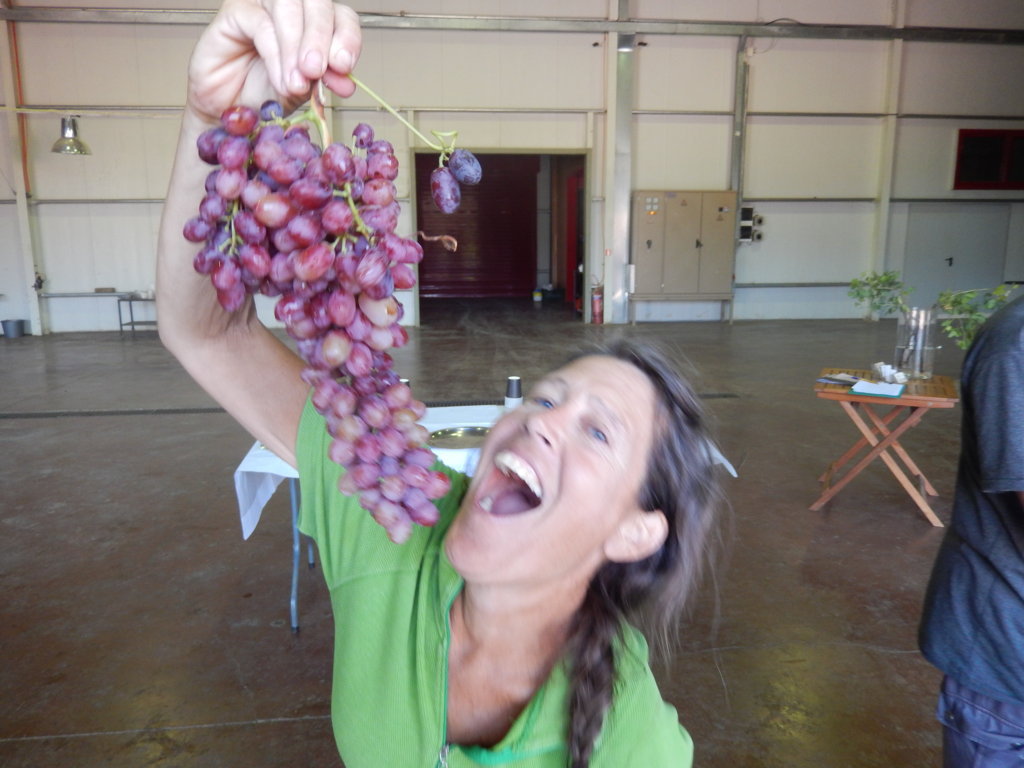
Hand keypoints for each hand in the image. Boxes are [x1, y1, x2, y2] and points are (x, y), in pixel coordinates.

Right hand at [185, 0, 361, 124]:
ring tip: (296, 83)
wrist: (230, 107)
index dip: (347, 37)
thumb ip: (325, 80)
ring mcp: (263, 4)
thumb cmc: (266, 91)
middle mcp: (293, 6)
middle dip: (320, 39)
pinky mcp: (236, 10)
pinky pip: (260, 23)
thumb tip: (347, 82)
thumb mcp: (305, 89)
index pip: (342, 16)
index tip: (344, 66)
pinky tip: (280, 79)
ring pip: (288, 7)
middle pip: (317, 3)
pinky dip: (275, 54)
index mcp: (317, 21)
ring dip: (295, 47)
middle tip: (316, 70)